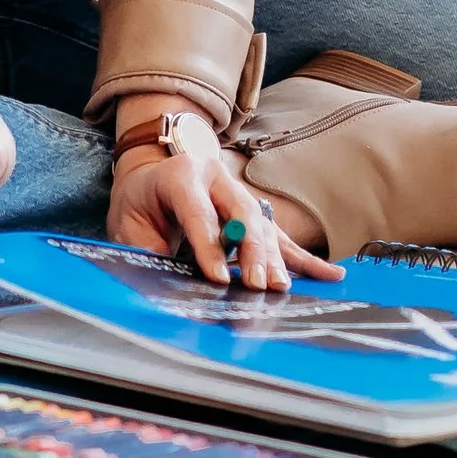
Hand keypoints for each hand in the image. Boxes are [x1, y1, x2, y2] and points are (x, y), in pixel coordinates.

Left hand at [108, 131, 342, 295]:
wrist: (150, 171)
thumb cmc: (140, 201)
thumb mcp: (127, 223)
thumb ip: (145, 250)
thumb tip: (162, 282)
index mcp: (182, 176)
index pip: (199, 213)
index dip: (209, 246)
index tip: (218, 277)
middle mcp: (216, 179)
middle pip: (242, 215)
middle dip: (251, 252)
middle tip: (257, 285)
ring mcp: (239, 192)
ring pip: (264, 226)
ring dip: (274, 259)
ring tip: (281, 286)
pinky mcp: (253, 212)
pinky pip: (280, 237)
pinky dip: (304, 258)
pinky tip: (329, 274)